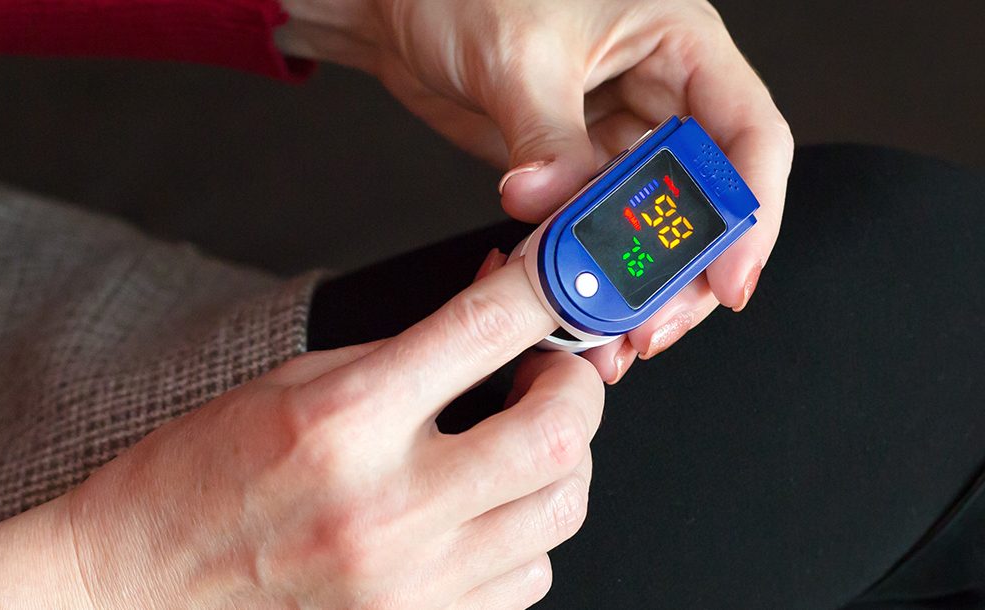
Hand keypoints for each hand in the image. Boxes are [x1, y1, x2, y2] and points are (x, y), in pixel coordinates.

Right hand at [0, 261, 603, 608]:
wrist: (146, 579)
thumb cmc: (202, 476)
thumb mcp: (297, 381)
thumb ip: (406, 346)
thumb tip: (494, 299)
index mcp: (344, 421)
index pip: (484, 332)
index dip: (545, 290)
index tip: (565, 278)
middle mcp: (386, 507)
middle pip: (554, 434)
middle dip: (576, 385)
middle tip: (554, 368)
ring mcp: (411, 580)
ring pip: (558, 511)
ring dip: (557, 461)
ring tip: (518, 435)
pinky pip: (528, 576)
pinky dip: (528, 532)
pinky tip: (488, 506)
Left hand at [276, 0, 793, 381]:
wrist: (399, 8)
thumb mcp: (516, 53)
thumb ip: (545, 134)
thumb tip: (555, 201)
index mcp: (679, 44)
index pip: (748, 136)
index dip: (751, 213)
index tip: (728, 280)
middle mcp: (660, 93)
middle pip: (708, 199)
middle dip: (688, 272)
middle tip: (651, 326)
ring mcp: (615, 136)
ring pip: (654, 226)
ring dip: (636, 286)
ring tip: (610, 337)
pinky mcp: (572, 167)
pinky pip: (597, 229)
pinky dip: (589, 272)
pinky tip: (574, 307)